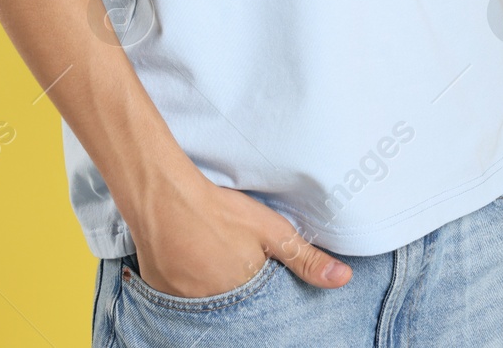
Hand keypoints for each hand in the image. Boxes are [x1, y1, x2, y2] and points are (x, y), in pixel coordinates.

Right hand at [131, 174, 351, 297]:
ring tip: (209, 253)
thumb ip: (305, 257)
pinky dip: (186, 282)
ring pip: (205, 301)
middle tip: (228, 255)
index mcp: (243, 295)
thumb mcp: (270, 230)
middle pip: (232, 304)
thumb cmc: (218, 210)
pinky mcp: (158, 291)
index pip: (260, 305)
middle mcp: (212, 306)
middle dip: (236, 286)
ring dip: (211, 284)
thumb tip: (343, 278)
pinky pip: (178, 297)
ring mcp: (181, 302)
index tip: (253, 264)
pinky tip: (188, 257)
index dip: (259, 283)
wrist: (162, 195)